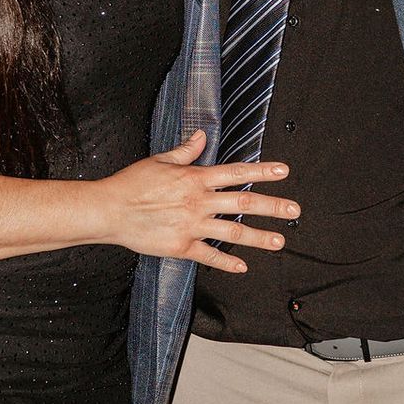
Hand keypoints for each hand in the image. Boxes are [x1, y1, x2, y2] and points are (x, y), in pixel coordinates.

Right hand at [95, 131, 301, 272]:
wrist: (109, 210)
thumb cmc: (131, 183)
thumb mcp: (159, 160)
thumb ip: (185, 152)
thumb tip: (202, 137)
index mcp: (195, 178)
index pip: (236, 173)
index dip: (262, 172)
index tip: (284, 172)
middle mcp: (198, 202)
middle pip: (243, 203)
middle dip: (272, 206)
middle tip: (294, 210)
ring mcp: (191, 226)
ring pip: (232, 232)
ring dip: (258, 237)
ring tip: (279, 241)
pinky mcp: (181, 246)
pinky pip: (208, 256)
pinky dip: (226, 263)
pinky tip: (242, 267)